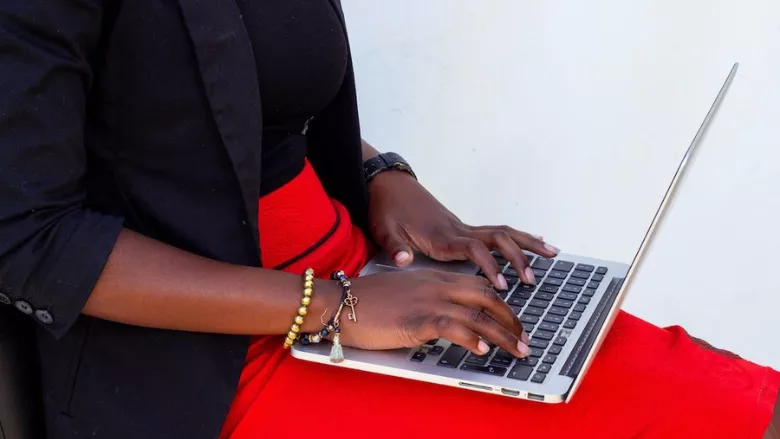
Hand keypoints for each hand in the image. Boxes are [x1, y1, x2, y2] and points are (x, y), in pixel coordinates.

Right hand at [331, 269, 529, 356]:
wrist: (339, 302)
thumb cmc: (365, 301)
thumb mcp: (403, 293)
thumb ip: (426, 299)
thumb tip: (443, 318)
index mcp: (433, 277)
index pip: (477, 286)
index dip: (500, 303)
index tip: (512, 320)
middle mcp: (436, 286)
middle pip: (486, 297)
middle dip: (510, 319)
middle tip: (524, 338)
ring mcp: (428, 301)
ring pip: (477, 315)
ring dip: (503, 334)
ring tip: (517, 350)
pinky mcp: (417, 319)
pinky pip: (453, 327)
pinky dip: (472, 339)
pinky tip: (483, 350)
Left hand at [368, 171, 559, 289]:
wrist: (387, 185)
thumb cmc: (387, 209)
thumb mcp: (385, 230)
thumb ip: (396, 247)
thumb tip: (403, 260)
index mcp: (441, 236)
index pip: (474, 249)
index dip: (489, 266)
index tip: (501, 285)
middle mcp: (458, 230)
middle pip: (497, 239)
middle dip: (518, 257)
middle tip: (533, 278)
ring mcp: (462, 227)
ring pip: (502, 233)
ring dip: (527, 243)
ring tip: (552, 253)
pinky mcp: (461, 227)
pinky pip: (495, 232)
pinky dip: (517, 237)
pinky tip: (533, 241)